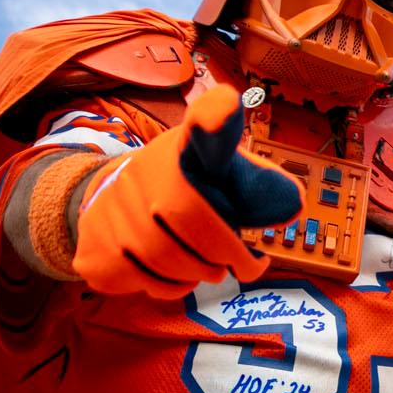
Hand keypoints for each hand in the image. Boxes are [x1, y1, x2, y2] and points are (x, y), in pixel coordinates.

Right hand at [74, 86, 301, 298]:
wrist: (107, 200)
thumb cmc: (181, 186)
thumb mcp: (216, 171)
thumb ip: (254, 184)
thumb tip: (293, 206)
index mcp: (185, 150)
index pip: (203, 127)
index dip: (215, 118)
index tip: (227, 106)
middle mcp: (147, 173)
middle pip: (195, 222)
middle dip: (225, 253)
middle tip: (238, 262)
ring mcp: (117, 211)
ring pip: (173, 261)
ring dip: (203, 273)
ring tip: (211, 267)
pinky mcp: (99, 247)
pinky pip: (149, 281)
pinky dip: (174, 286)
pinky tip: (179, 274)